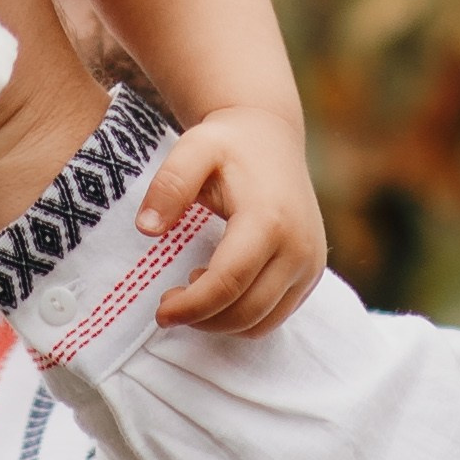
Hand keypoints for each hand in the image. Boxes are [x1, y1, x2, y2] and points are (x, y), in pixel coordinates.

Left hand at [139, 104, 326, 335]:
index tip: (161, 310)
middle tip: (169, 303)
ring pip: (261, 322)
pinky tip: (220, 288)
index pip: (228, 283)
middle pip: (246, 312)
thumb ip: (169, 185)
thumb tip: (147, 229)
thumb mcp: (191, 150)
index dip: (191, 305)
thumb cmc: (227, 145)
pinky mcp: (312, 272)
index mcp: (268, 220)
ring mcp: (310, 263)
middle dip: (202, 319)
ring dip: (221, 321)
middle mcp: (298, 247)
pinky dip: (243, 317)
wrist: (271, 138)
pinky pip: (275, 316)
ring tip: (194, 290)